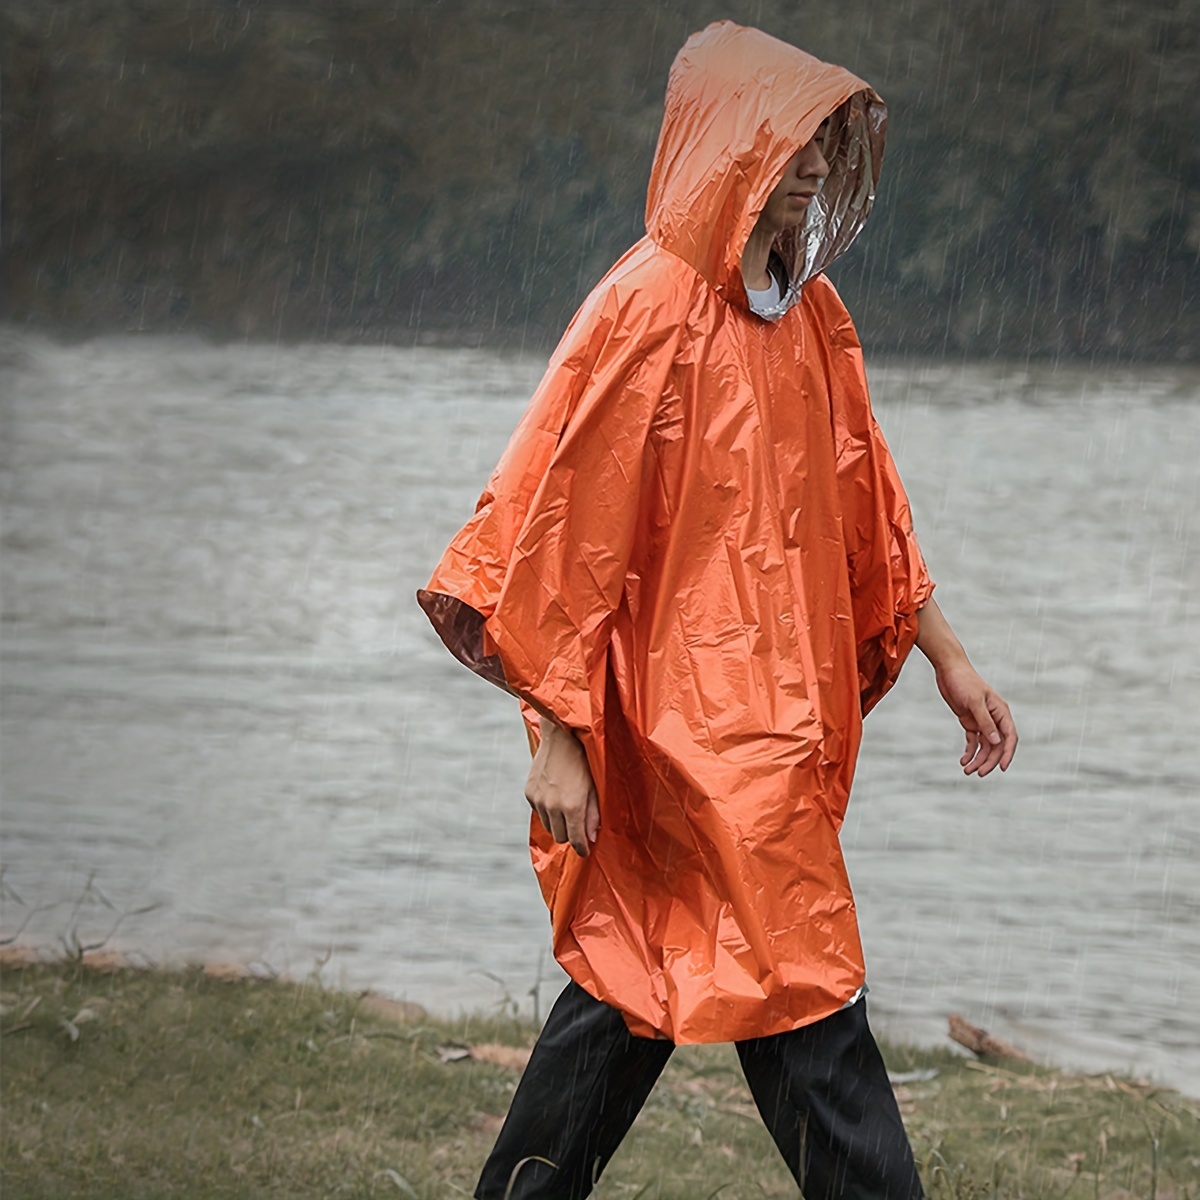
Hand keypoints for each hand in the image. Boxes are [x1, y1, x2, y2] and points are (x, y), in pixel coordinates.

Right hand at [524, 720, 599, 856]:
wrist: (561, 737)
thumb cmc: (584, 761)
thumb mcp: (594, 788)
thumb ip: (593, 815)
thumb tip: (591, 838)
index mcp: (572, 806)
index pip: (576, 840)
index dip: (582, 849)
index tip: (585, 851)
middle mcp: (552, 806)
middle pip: (560, 837)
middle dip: (570, 835)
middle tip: (578, 826)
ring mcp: (538, 799)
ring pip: (548, 826)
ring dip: (558, 824)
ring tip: (567, 809)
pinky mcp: (529, 792)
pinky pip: (539, 812)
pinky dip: (548, 811)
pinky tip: (556, 796)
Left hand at [934, 660, 1017, 776]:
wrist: (948, 669)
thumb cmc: (964, 681)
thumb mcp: (974, 701)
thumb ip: (985, 721)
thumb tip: (997, 741)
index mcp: (1001, 712)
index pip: (1010, 737)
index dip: (1008, 753)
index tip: (1002, 768)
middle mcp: (994, 718)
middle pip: (996, 745)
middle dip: (989, 761)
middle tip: (978, 773)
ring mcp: (982, 720)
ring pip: (985, 746)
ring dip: (978, 759)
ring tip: (967, 771)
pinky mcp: (969, 721)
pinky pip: (973, 741)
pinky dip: (969, 752)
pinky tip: (963, 761)